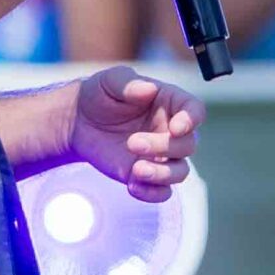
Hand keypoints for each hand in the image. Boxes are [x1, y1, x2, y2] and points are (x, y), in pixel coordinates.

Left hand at [66, 66, 201, 203]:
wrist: (80, 121)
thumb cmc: (100, 95)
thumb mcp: (109, 81)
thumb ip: (128, 83)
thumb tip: (149, 89)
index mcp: (170, 103)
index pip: (195, 110)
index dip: (192, 120)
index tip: (176, 127)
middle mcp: (171, 131)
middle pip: (188, 145)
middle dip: (163, 147)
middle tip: (132, 143)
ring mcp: (161, 155)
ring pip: (180, 172)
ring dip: (162, 174)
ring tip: (135, 170)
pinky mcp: (147, 176)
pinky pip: (162, 192)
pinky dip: (152, 193)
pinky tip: (131, 186)